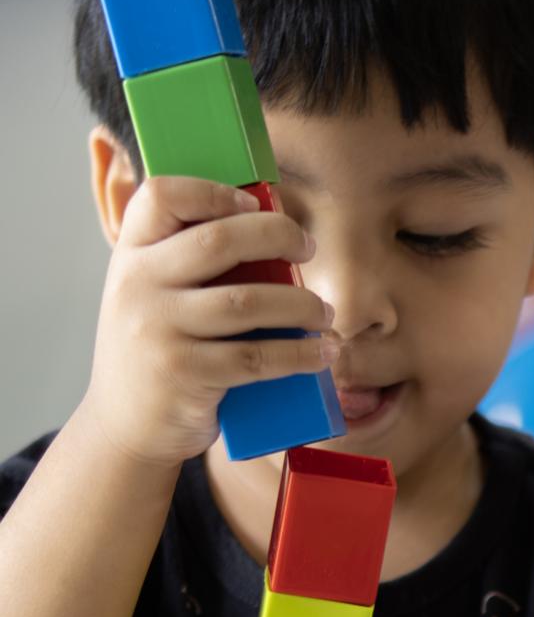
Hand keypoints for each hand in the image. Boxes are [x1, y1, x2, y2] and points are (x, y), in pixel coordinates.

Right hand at [78, 176, 334, 469]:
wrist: (126, 426)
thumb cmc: (159, 351)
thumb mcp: (155, 297)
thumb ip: (188, 264)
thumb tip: (272, 227)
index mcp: (131, 255)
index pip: (162, 195)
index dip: (215, 191)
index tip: (257, 206)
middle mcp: (138, 286)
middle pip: (220, 239)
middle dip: (278, 236)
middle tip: (308, 248)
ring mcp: (158, 330)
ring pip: (248, 302)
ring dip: (302, 305)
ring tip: (324, 313)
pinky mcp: (185, 374)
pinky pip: (257, 358)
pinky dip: (300, 354)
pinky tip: (323, 352)